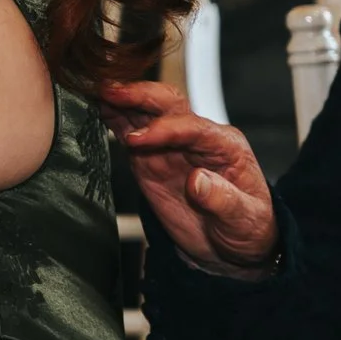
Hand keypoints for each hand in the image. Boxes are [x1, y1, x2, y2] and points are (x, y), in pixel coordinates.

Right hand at [99, 82, 278, 279]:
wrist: (228, 246)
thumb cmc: (246, 228)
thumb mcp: (245, 221)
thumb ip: (224, 200)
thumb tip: (198, 180)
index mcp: (224, 145)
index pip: (191, 126)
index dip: (162, 129)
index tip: (135, 141)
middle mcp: (196, 136)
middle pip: (168, 103)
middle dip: (140, 95)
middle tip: (112, 94)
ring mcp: (170, 144)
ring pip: (144, 110)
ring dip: (120, 99)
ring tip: (94, 93)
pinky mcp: (149, 155)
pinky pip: (128, 129)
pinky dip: (111, 116)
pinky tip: (94, 106)